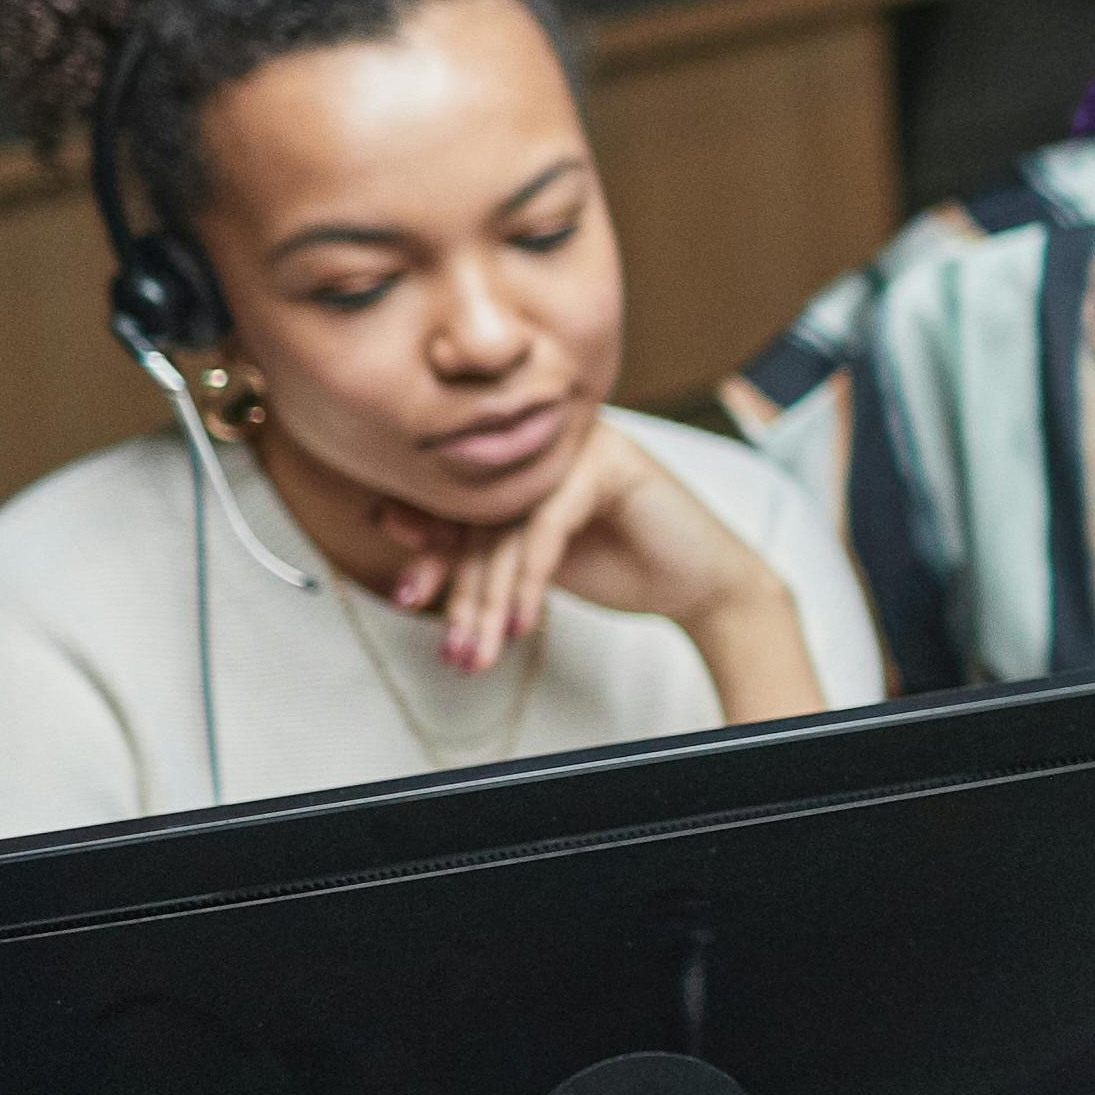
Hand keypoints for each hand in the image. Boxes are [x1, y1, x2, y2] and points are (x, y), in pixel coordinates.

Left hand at [350, 420, 789, 682]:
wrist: (705, 585)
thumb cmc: (623, 566)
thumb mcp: (533, 561)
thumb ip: (475, 541)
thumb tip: (389, 517)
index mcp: (522, 456)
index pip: (459, 500)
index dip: (431, 550)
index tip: (408, 598)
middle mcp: (545, 441)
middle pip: (481, 515)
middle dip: (460, 590)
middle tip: (450, 647)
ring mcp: (577, 445)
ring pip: (510, 526)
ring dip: (489, 600)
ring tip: (478, 653)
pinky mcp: (608, 464)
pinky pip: (546, 527)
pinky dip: (529, 583)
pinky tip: (520, 626)